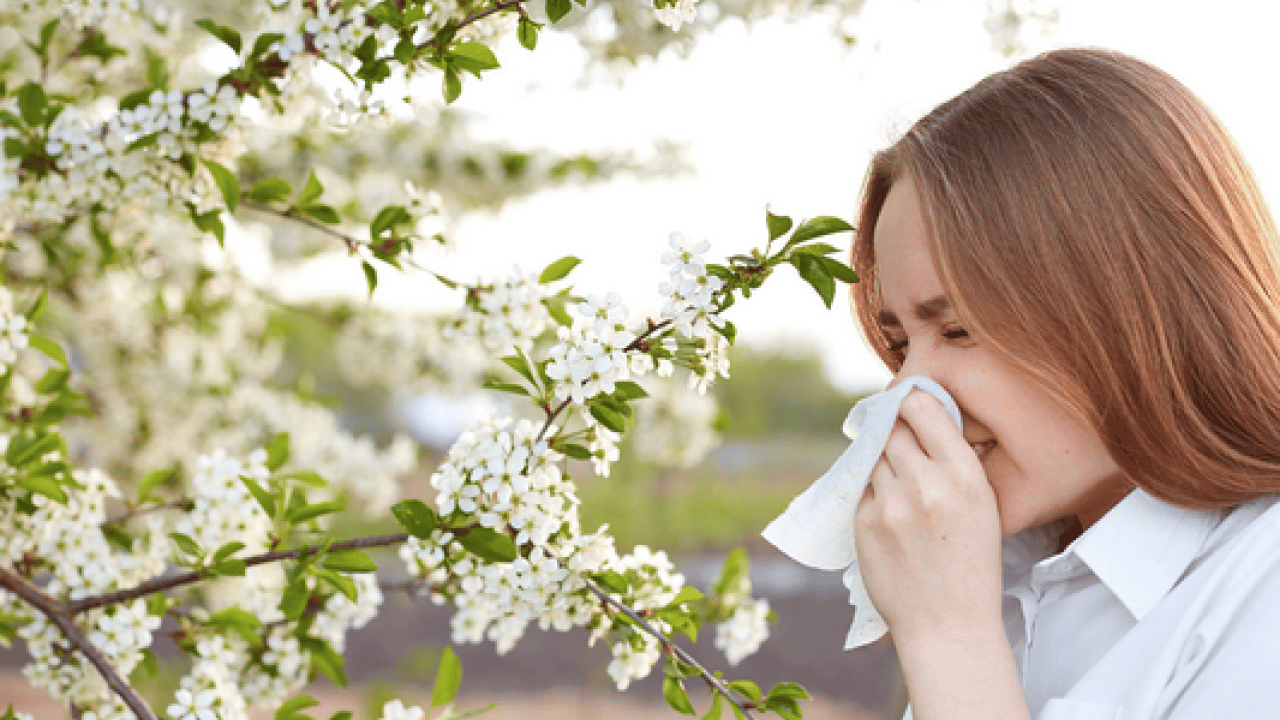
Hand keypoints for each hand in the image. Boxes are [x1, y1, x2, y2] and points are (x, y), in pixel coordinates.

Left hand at [854, 389, 1003, 644]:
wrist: (948, 625)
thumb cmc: (970, 565)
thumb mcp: (982, 506)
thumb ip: (952, 463)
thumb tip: (920, 418)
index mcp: (965, 475)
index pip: (923, 408)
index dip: (910, 400)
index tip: (906, 401)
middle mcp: (926, 484)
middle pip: (893, 429)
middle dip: (895, 432)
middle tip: (901, 445)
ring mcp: (891, 504)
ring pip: (874, 457)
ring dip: (882, 462)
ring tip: (902, 489)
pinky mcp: (864, 522)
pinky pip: (862, 488)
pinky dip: (872, 492)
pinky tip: (891, 514)